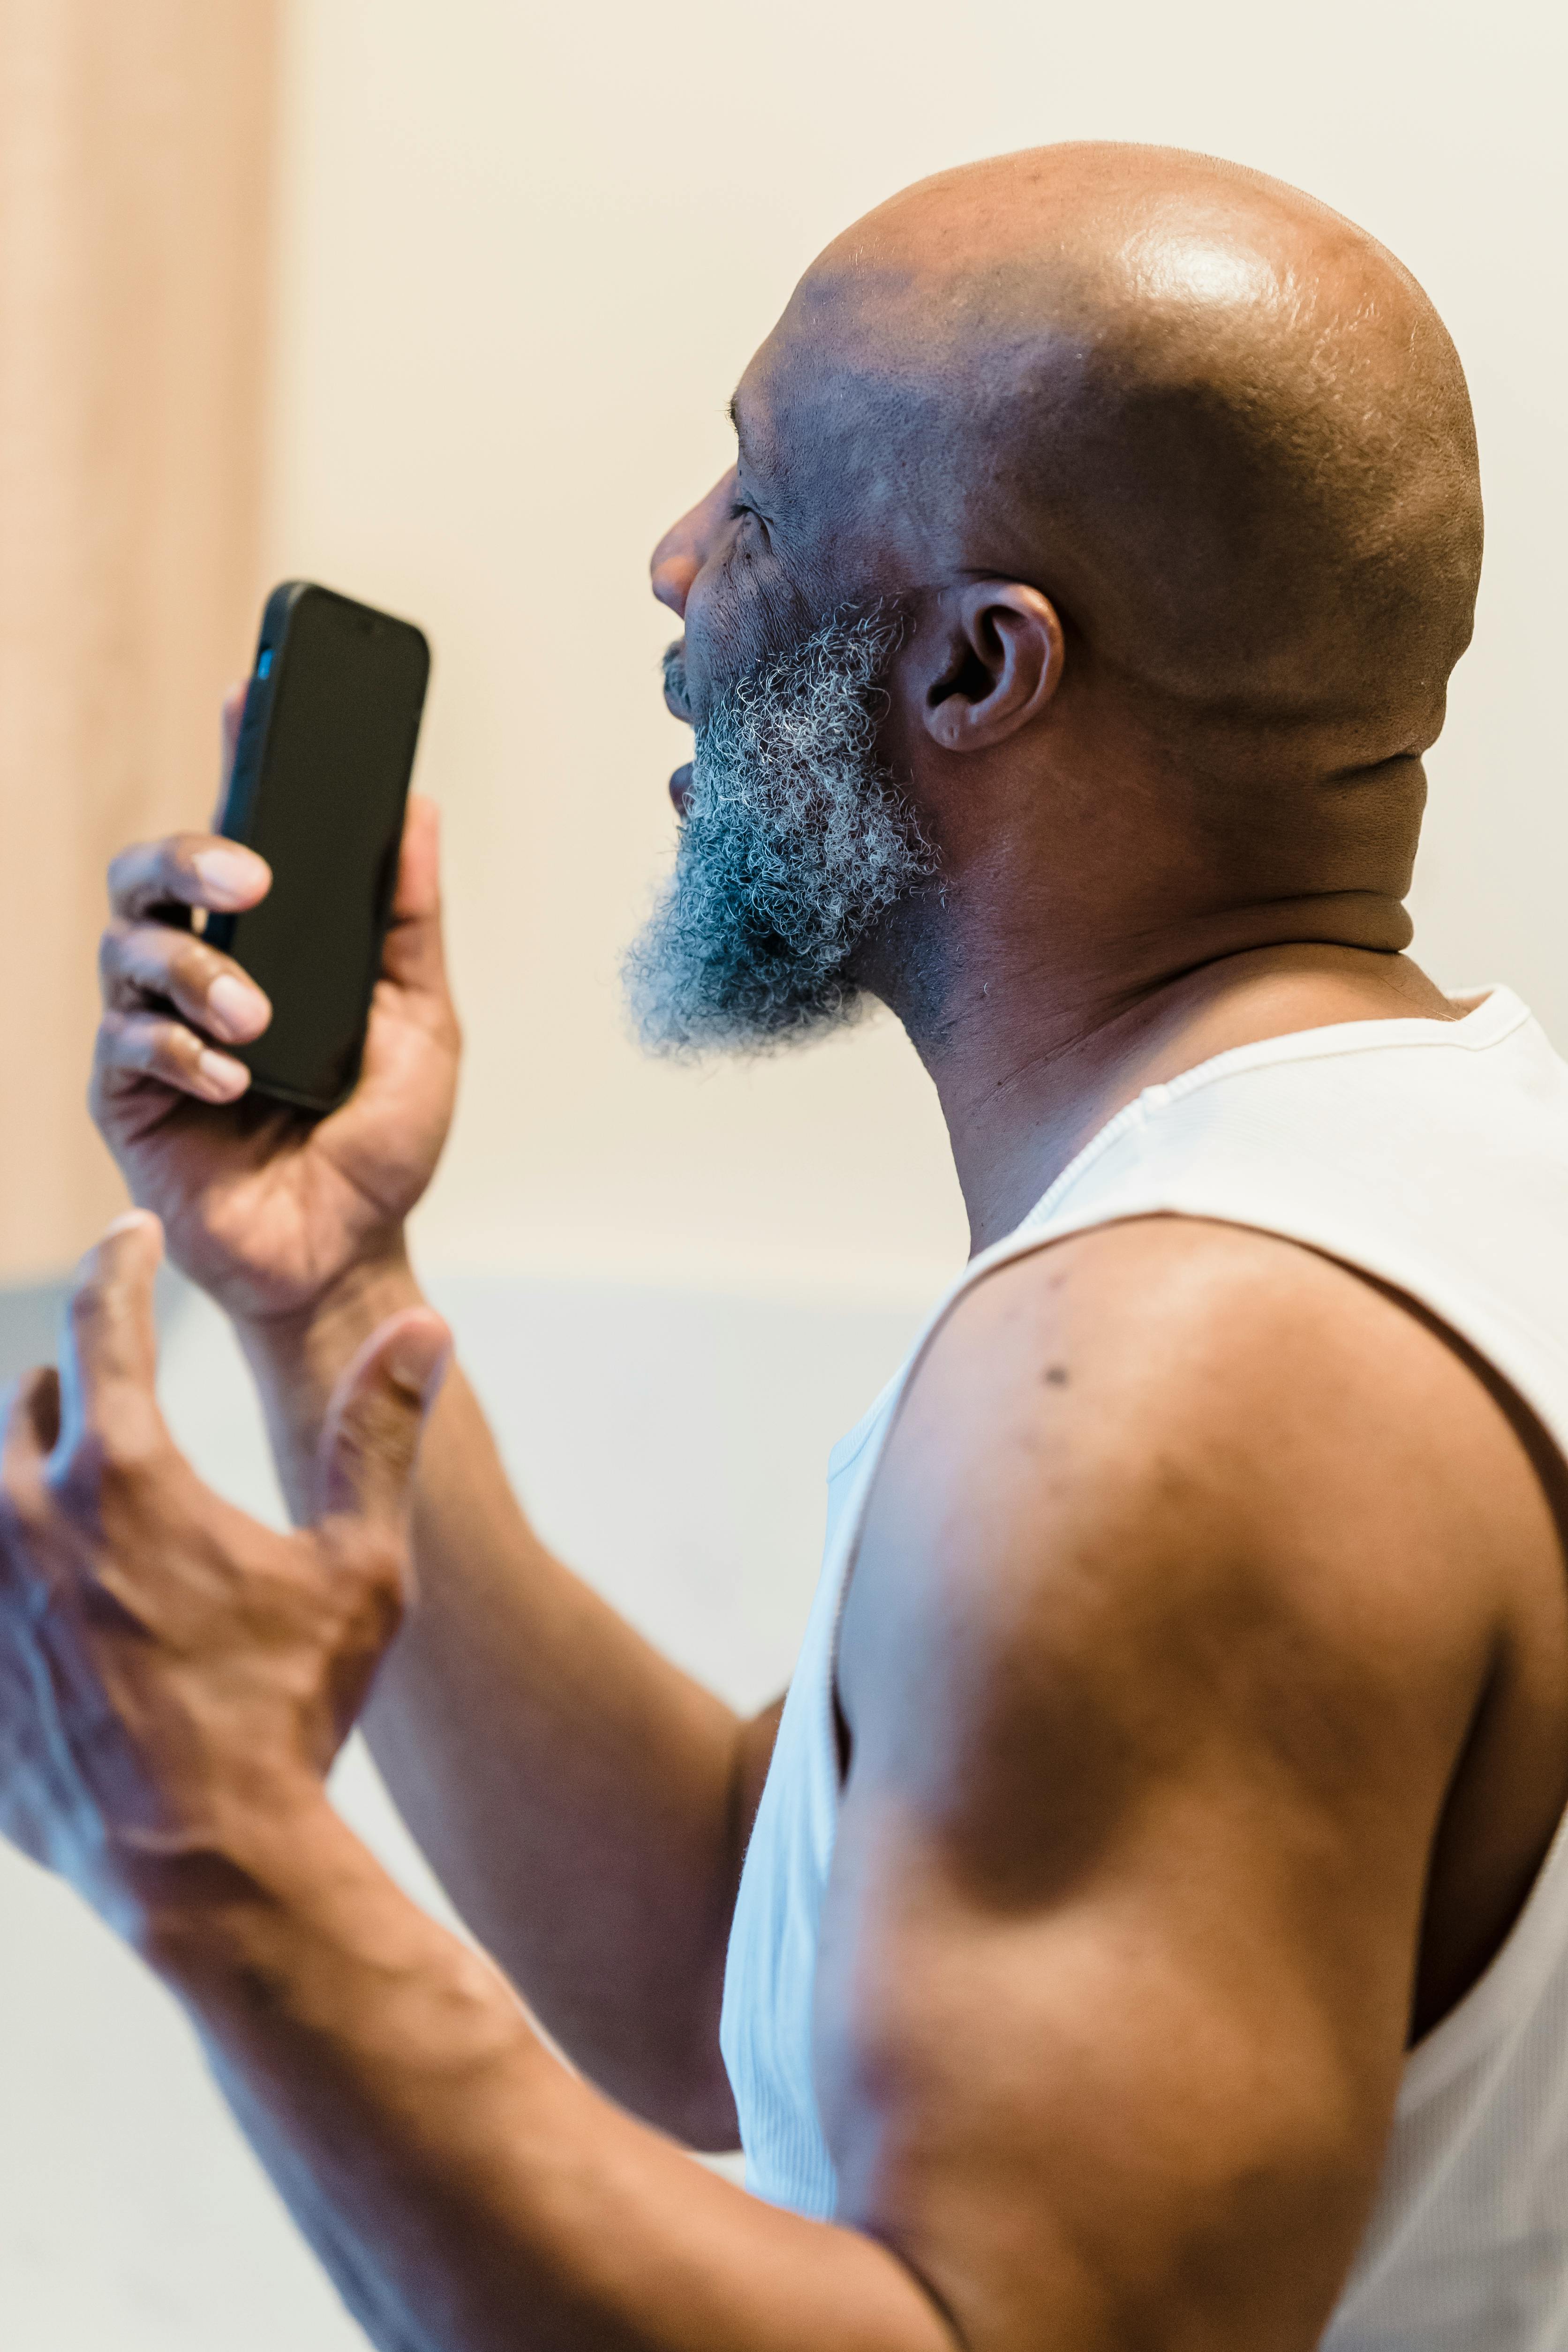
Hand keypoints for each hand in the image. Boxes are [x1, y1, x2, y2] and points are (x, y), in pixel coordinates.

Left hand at [0, 1211, 449, 1929]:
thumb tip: (424, 1329)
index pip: (102, 1319)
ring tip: (68, 1492)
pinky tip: (44, 1604)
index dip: (121, 1262)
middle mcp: (28, 1519)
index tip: (132, 1238)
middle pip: (27, 1404)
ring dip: (24, 1473)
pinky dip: (8, 1575)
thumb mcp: (360, 1570)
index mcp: (124, 1475)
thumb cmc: (289, 1711)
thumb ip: (377, 1435)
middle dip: (69, 1385)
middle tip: (102, 1387)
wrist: (206, 1868)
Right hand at [90, 690, 460, 1323]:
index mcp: (268, 946)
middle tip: (249, 882)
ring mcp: (154, 1030)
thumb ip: (410, 923)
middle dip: (191, 856)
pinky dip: (180, 1051)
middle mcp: (199, 972)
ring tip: (257, 1020)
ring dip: (196, 972)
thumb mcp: (422, 1023)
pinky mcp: (126, 1095)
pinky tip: (230, 1080)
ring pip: (128, 946)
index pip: (235, 835)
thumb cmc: (380, 1146)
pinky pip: (125, 1043)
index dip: (230, 762)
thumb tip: (417, 810)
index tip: (246, 699)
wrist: (347, 1255)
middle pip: (150, 870)